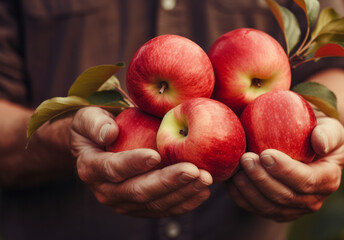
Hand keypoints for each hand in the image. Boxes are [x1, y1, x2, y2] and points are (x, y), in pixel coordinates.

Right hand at [70, 107, 212, 217]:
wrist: (101, 147)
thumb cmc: (97, 126)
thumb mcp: (88, 117)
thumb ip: (94, 122)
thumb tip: (109, 132)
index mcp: (91, 169)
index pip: (113, 169)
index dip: (134, 163)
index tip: (156, 155)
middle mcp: (106, 192)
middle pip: (138, 191)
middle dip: (168, 182)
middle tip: (193, 170)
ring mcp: (126, 203)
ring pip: (155, 204)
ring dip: (182, 193)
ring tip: (205, 179)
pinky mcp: (143, 208)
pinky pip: (165, 209)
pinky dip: (186, 202)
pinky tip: (203, 191)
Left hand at [227, 116, 343, 221]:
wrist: (306, 143)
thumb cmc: (318, 130)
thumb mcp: (330, 127)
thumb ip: (328, 133)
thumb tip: (320, 143)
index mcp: (328, 180)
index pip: (306, 181)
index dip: (285, 170)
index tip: (265, 153)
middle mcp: (313, 200)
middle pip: (285, 197)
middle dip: (262, 179)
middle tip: (245, 158)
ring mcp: (294, 209)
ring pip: (268, 207)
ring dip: (250, 190)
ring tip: (237, 170)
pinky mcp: (276, 210)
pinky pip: (256, 209)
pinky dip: (242, 197)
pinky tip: (231, 180)